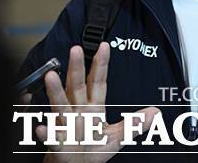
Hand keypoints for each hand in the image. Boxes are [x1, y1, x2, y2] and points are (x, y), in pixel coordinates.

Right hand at [35, 42, 158, 162]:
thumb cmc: (92, 149)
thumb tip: (155, 112)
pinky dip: (46, 133)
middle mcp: (78, 112)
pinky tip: (41, 128)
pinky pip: (51, 137)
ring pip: (60, 105)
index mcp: (92, 107)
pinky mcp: (58, 143)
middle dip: (76, 68)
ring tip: (51, 76)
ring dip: (55, 91)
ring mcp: (66, 125)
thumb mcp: (117, 137)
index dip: (101, 64)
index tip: (104, 46)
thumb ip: (134, 124)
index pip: (98, 82)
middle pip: (77, 86)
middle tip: (75, 49)